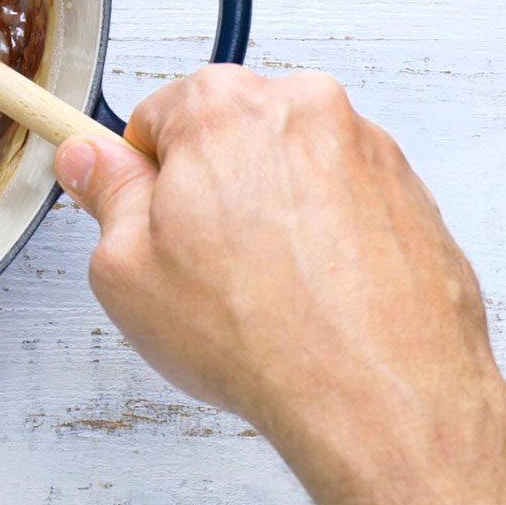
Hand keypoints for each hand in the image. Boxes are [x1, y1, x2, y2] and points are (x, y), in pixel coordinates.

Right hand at [54, 64, 492, 445]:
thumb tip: (91, 161)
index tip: (146, 219)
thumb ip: (105, 196)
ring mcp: (369, 150)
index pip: (156, 117)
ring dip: (273, 216)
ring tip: (267, 296)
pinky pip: (347, 205)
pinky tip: (315, 301)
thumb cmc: (261, 336)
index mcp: (223, 107)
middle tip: (203, 270)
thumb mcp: (127, 270)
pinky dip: (327, 240)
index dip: (143, 178)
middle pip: (231, 137)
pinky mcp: (414, 197)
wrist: (382, 397)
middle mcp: (304, 109)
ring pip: (292, 172)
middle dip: (212, 192)